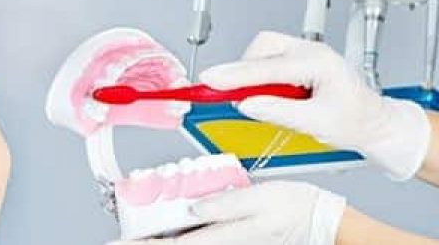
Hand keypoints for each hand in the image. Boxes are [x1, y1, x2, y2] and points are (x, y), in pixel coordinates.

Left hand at [108, 181, 346, 244]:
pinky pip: (200, 236)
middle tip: (123, 235)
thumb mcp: (260, 198)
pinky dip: (183, 230)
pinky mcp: (233, 236)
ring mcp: (227, 241)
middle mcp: (222, 243)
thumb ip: (224, 204)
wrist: (321, 221)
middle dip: (147, 241)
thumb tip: (194, 208)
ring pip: (185, 242)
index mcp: (223, 236)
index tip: (117, 243)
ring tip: (144, 226)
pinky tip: (177, 219)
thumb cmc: (296, 209)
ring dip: (164, 236)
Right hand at [200, 32, 429, 179]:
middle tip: (231, 96)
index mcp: (318, 62)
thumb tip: (247, 104)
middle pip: (264, 47)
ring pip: (267, 50)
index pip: (268, 67)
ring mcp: (309, 53)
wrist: (375, 123)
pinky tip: (269, 96)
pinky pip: (274, 60)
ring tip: (258, 100)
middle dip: (245, 69)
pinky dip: (264, 76)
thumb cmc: (356, 121)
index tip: (210, 79)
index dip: (235, 74)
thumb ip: (279, 111)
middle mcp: (312, 51)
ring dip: (254, 73)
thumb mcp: (316, 123)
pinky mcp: (304, 62)